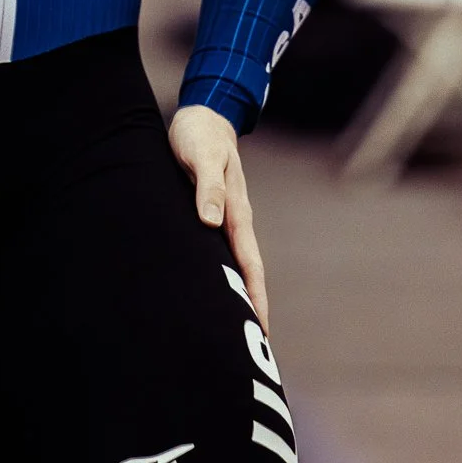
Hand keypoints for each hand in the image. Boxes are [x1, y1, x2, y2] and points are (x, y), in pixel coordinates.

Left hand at [168, 105, 268, 333]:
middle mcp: (235, 219)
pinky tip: (217, 289)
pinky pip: (220, 251)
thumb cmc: (199, 134)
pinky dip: (224, 274)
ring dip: (240, 293)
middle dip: (254, 306)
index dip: (256, 296)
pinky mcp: (212, 214)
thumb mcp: (201, 156)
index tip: (262, 329)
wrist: (204, 115)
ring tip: (238, 329)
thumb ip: (207, 187)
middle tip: (257, 347)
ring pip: (236, 264)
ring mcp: (226, 218)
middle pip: (248, 271)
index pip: (249, 263)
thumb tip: (211, 223)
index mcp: (236, 211)